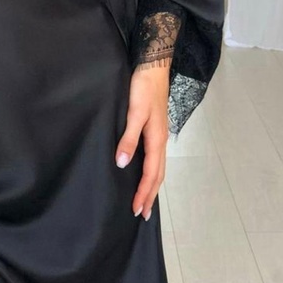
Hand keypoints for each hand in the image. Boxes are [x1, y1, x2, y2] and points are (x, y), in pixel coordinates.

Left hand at [114, 65, 170, 221]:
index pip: (151, 174)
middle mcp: (160, 141)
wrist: (154, 68)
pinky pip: (155, 158)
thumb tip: (122, 164)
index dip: (143, 193)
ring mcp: (159, 135)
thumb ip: (128, 138)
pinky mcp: (155, 129)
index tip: (135, 210)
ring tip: (145, 201)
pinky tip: (145, 173)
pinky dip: (152, 172)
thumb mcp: (134, 113)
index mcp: (156, 140)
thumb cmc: (143, 88)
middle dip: (150, 195)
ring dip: (152, 186)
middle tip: (142, 215)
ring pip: (158, 168)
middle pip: (157, 175)